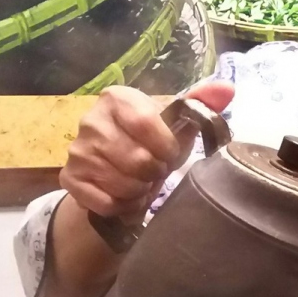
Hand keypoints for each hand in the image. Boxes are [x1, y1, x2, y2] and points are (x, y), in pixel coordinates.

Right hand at [59, 79, 234, 220]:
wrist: (115, 167)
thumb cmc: (152, 141)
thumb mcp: (176, 122)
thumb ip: (200, 104)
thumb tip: (227, 89)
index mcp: (117, 98)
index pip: (146, 123)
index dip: (167, 146)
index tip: (171, 153)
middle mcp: (91, 120)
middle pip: (137, 160)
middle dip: (155, 172)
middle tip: (155, 170)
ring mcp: (77, 151)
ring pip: (123, 185)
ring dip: (141, 191)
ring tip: (142, 182)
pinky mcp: (70, 179)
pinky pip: (106, 203)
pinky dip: (124, 207)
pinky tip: (127, 197)